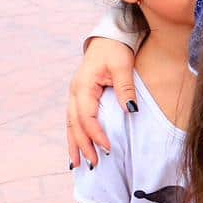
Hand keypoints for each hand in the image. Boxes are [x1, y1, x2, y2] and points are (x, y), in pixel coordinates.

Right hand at [67, 38, 135, 168]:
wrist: (108, 37)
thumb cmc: (116, 50)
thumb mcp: (123, 66)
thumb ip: (125, 89)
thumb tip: (131, 111)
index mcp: (83, 86)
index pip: (87, 117)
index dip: (96, 134)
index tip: (108, 149)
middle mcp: (74, 92)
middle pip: (75, 125)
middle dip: (83, 146)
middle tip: (94, 165)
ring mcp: (75, 95)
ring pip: (71, 124)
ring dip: (74, 144)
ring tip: (78, 165)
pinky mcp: (80, 97)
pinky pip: (74, 120)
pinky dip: (75, 135)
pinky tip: (77, 149)